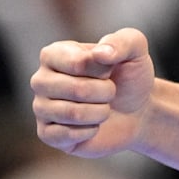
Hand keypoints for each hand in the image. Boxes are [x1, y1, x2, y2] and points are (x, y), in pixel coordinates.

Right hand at [30, 27, 155, 157]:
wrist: (137, 111)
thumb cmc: (130, 75)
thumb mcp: (135, 49)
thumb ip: (122, 42)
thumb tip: (101, 53)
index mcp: (54, 53)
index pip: (78, 63)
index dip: (103, 70)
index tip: (109, 69)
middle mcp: (41, 79)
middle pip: (76, 89)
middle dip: (105, 92)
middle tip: (111, 91)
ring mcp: (41, 107)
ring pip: (72, 114)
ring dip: (100, 112)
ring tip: (104, 107)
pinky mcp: (46, 134)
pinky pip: (65, 136)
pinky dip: (90, 131)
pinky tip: (93, 125)